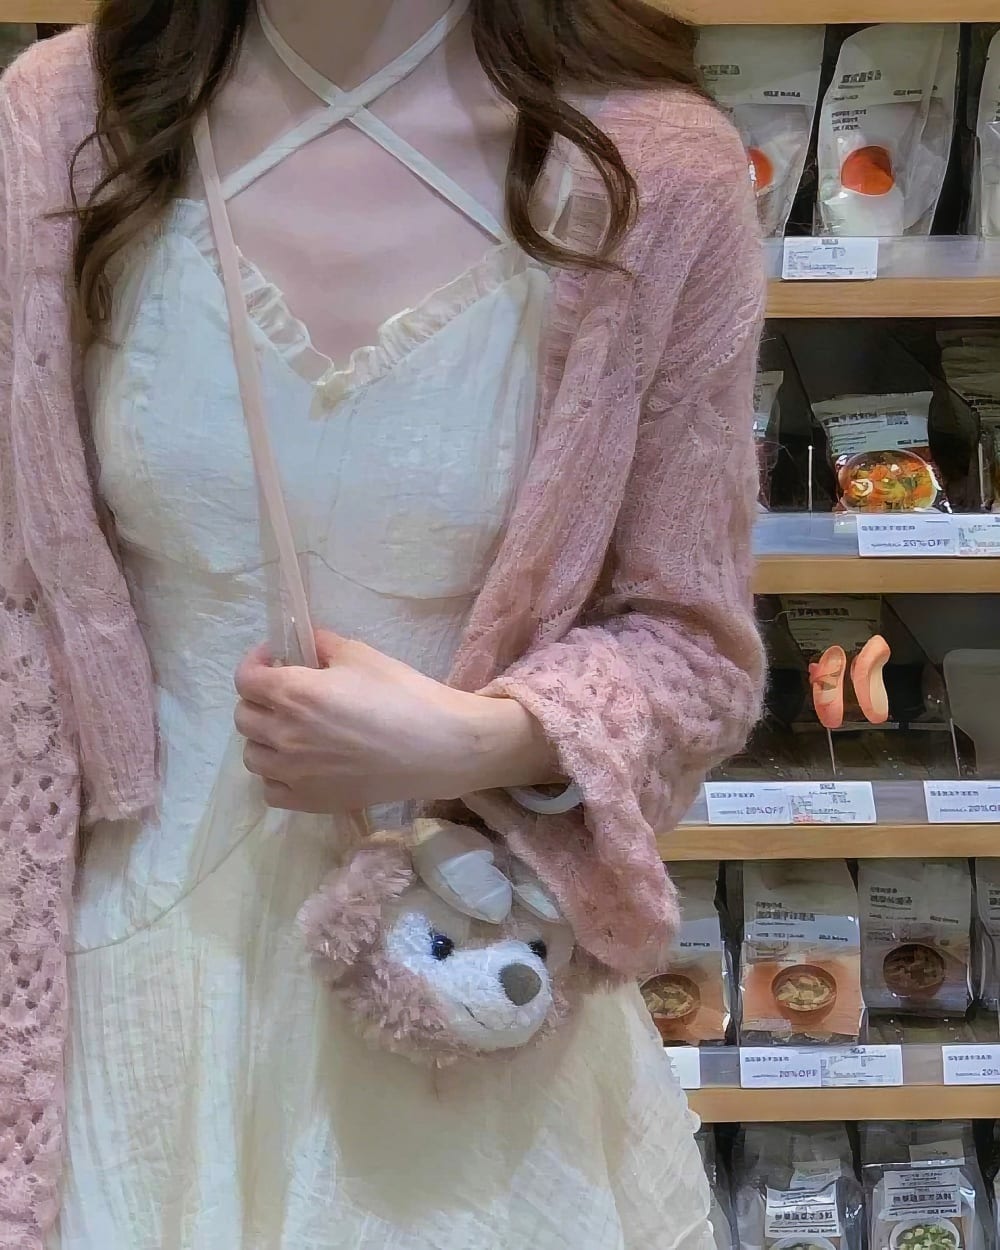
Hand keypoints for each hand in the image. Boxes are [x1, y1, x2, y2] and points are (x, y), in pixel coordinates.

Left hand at [234, 630, 558, 812]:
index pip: (246, 679)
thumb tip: (305, 645)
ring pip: (253, 756)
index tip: (276, 659)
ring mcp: (293, 773)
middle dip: (259, 699)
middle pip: (243, 717)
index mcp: (293, 693)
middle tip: (287, 694)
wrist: (439, 748)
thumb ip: (323, 645)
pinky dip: (277, 776)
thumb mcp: (362, 656)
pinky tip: (301, 765)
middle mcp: (284, 734)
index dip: (256, 663)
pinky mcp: (310, 801)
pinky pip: (271, 790)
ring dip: (265, 739)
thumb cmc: (403, 694)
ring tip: (292, 732)